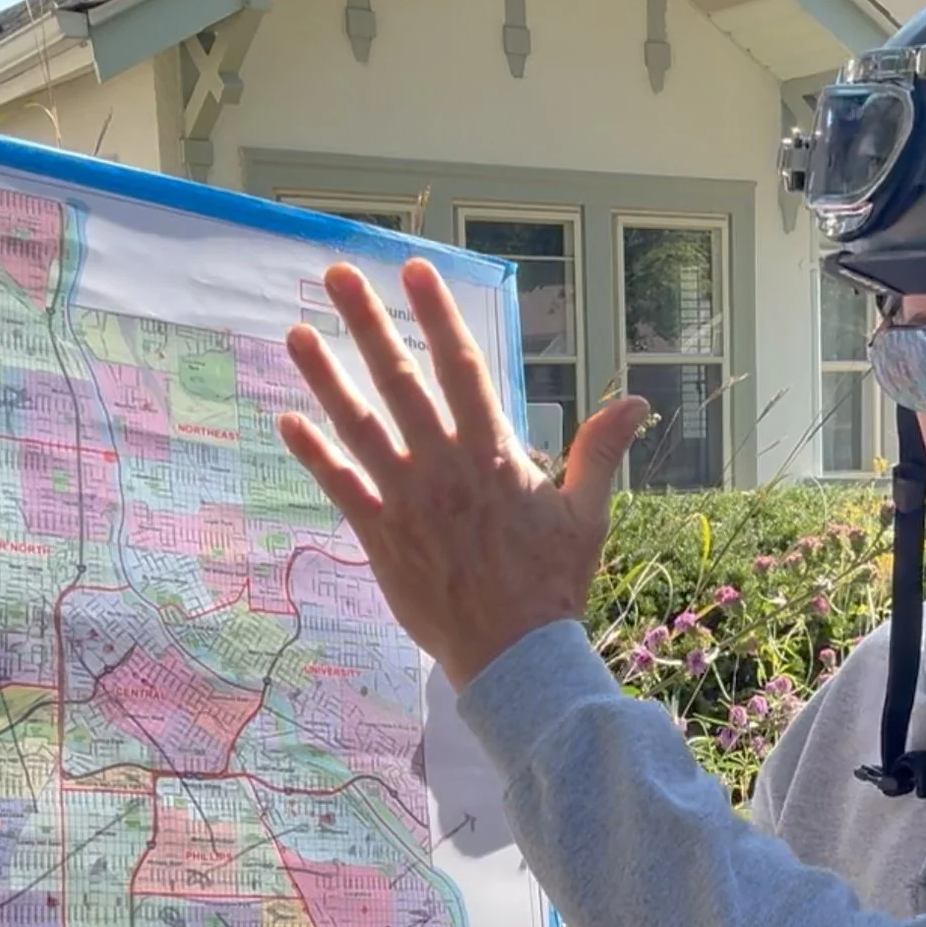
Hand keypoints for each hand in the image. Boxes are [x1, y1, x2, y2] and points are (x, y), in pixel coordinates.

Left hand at [276, 257, 650, 687]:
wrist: (516, 655)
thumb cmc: (552, 584)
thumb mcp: (587, 513)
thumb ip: (601, 450)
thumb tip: (636, 401)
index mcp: (494, 454)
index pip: (462, 367)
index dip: (437, 314)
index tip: (415, 270)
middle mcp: (444, 466)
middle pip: (400, 381)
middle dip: (368, 324)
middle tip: (335, 276)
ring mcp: (407, 500)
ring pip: (358, 425)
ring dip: (325, 377)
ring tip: (296, 333)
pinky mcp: (381, 537)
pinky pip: (340, 486)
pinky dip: (313, 453)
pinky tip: (288, 420)